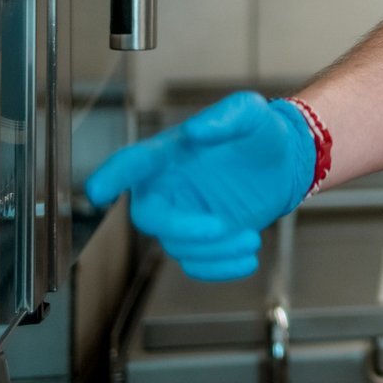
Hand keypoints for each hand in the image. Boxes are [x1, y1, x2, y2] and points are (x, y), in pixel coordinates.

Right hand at [85, 92, 316, 279]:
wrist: (285, 163)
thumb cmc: (260, 132)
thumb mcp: (251, 114)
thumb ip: (227, 116)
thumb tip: (197, 130)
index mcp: (169, 155)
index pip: (132, 163)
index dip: (112, 176)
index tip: (97, 190)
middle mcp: (168, 188)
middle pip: (149, 217)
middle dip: (180, 227)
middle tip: (221, 226)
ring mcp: (184, 216)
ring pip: (178, 246)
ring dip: (214, 249)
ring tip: (252, 238)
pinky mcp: (202, 239)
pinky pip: (197, 263)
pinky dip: (220, 268)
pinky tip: (248, 260)